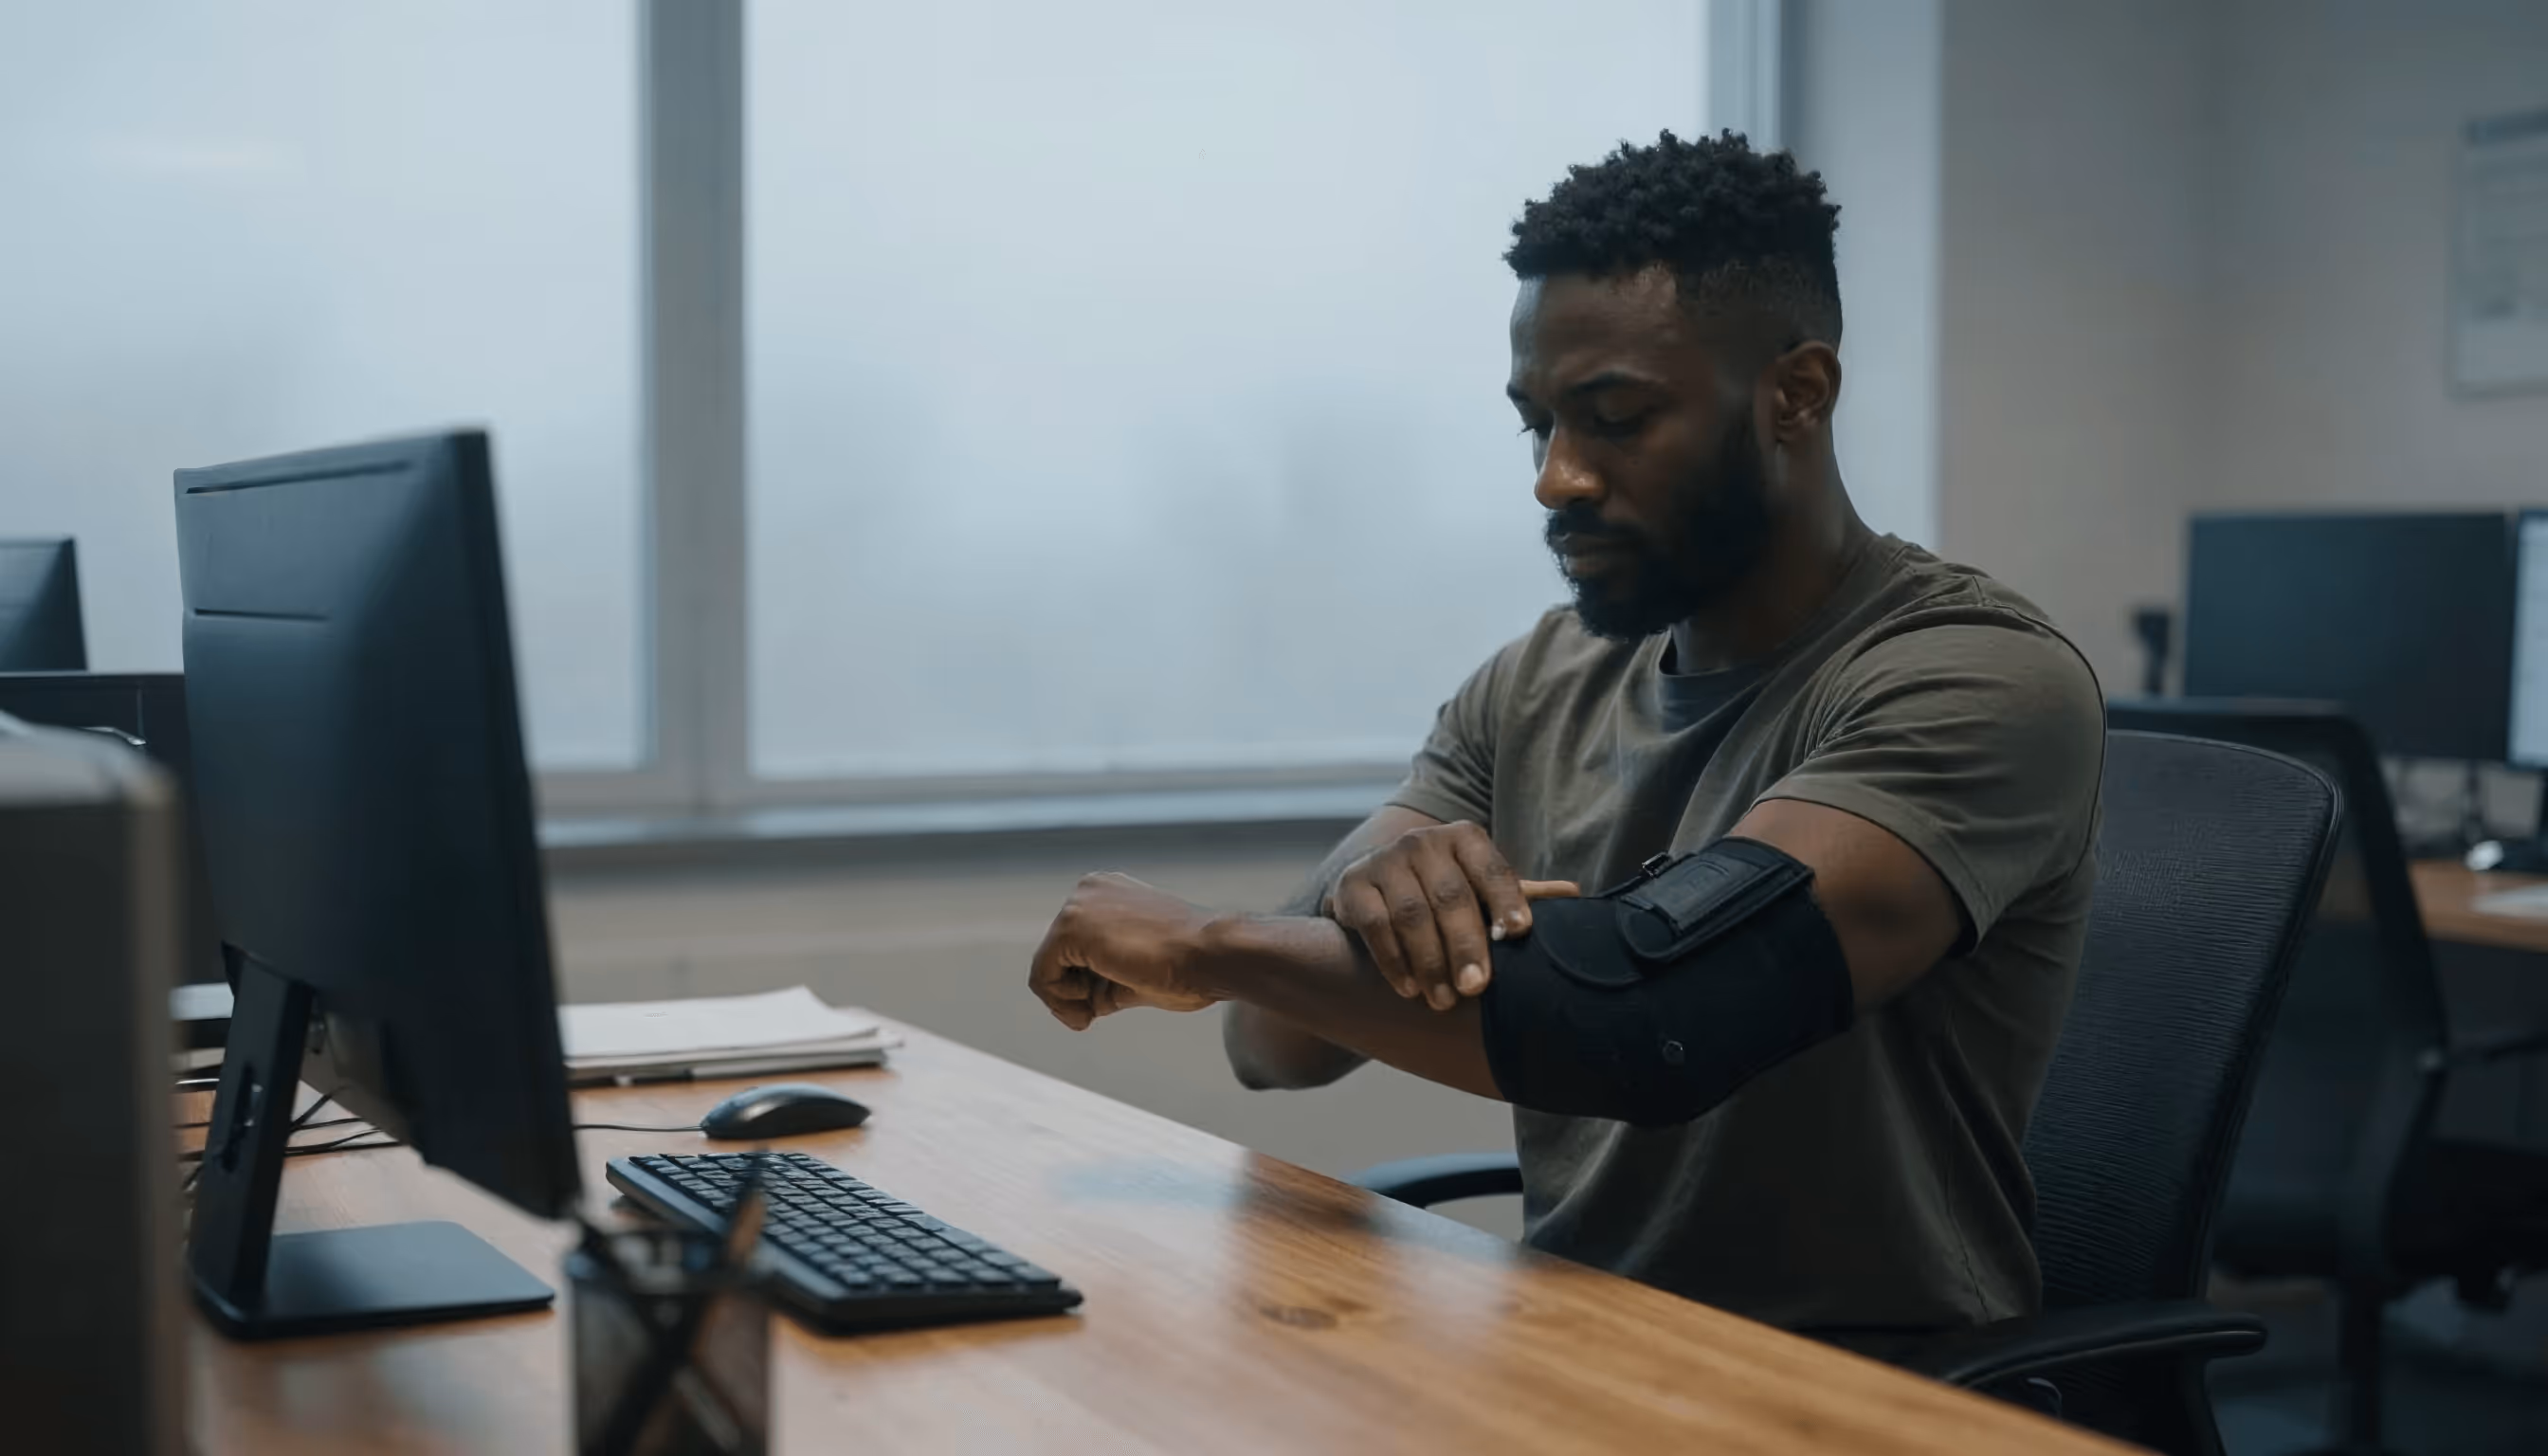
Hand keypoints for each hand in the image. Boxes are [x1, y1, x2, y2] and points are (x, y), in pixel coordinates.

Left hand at [1029, 872, 1224, 1029]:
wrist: (1213, 955)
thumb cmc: (1190, 966)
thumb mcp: (1138, 971)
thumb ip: (1105, 977)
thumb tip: (1082, 1001)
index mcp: (1108, 894)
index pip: (1072, 946)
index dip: (1079, 986)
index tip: (1095, 1010)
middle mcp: (1088, 890)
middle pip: (1055, 954)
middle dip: (1070, 993)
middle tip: (1090, 1017)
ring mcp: (1078, 904)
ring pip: (1045, 966)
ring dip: (1064, 1001)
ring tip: (1091, 1015)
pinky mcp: (1071, 926)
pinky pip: (1041, 975)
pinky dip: (1059, 1002)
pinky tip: (1090, 1009)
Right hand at [1323, 820, 1578, 1010]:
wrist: (1375, 888)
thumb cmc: (1444, 893)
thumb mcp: (1481, 890)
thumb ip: (1520, 895)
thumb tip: (1576, 896)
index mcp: (1465, 839)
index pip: (1491, 868)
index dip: (1506, 899)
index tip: (1520, 933)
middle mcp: (1424, 842)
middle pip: (1451, 896)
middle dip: (1466, 946)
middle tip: (1478, 989)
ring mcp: (1385, 860)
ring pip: (1411, 914)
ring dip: (1430, 961)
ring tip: (1443, 1001)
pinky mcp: (1352, 884)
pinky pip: (1375, 925)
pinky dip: (1393, 960)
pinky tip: (1409, 988)